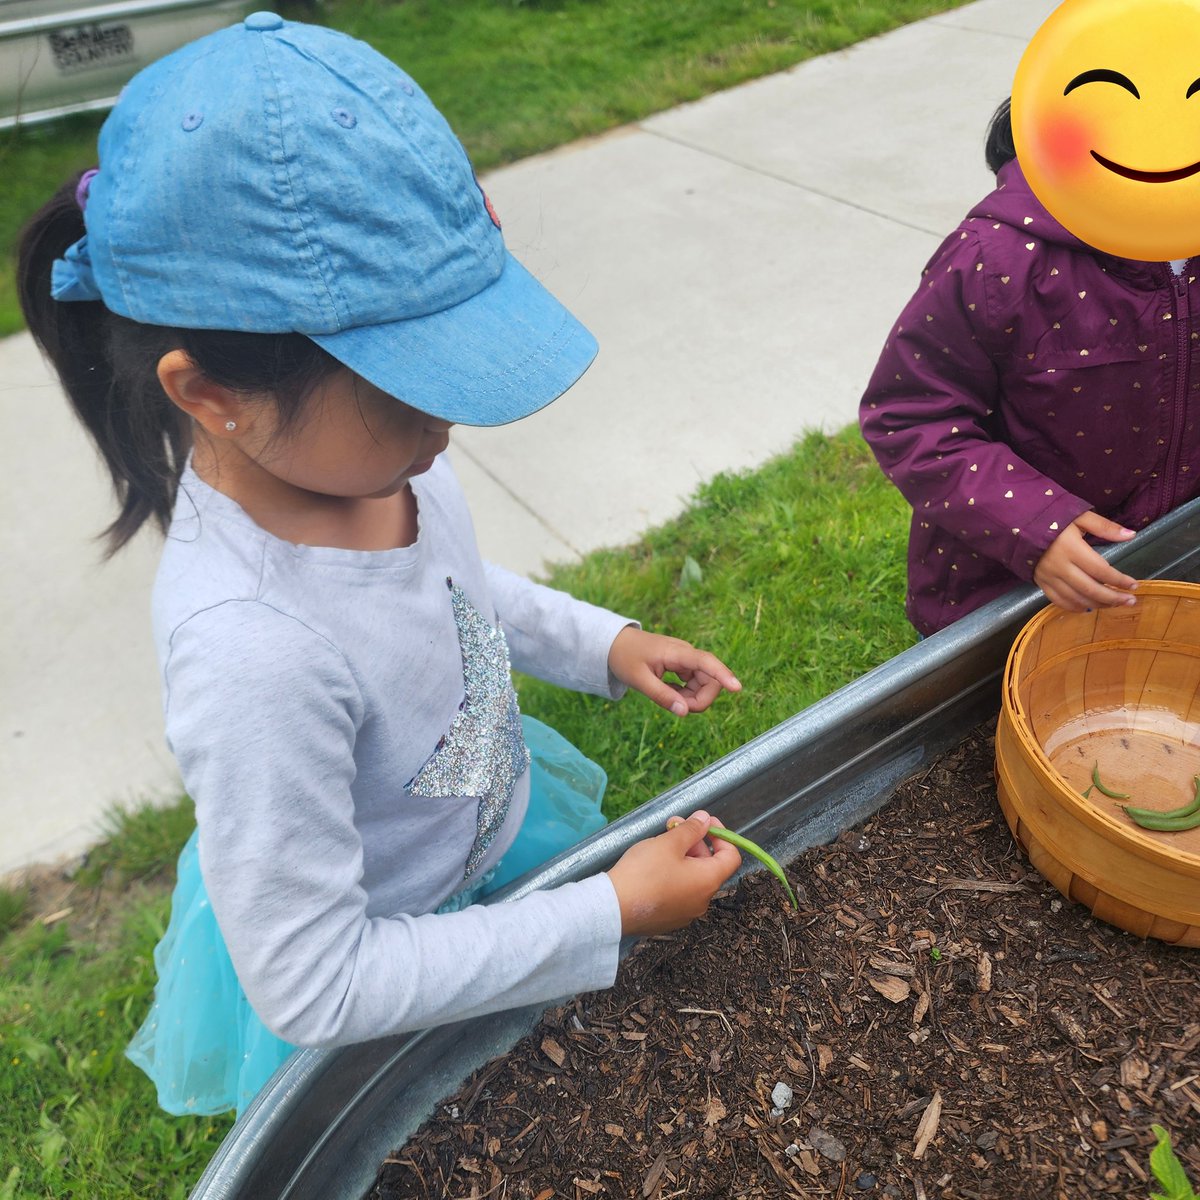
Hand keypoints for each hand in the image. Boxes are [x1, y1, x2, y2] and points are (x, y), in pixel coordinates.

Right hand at [606, 810, 740, 935]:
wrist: (613, 908)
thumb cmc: (644, 872)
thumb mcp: (669, 843)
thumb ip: (691, 829)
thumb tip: (705, 819)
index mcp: (708, 881)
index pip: (731, 856)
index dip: (721, 835)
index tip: (704, 822)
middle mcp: (702, 900)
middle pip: (709, 865)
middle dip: (695, 841)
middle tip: (673, 824)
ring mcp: (685, 913)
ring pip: (692, 878)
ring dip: (682, 856)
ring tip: (660, 842)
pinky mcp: (668, 919)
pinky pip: (678, 892)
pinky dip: (673, 874)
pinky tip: (652, 865)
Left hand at [608, 626, 740, 716]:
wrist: (615, 643)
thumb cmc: (624, 658)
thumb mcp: (638, 680)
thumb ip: (661, 696)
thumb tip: (684, 712)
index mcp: (676, 652)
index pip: (706, 662)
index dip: (723, 675)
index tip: (737, 688)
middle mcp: (686, 654)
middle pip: (710, 680)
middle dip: (700, 700)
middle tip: (675, 707)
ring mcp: (686, 660)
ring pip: (703, 684)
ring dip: (691, 698)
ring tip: (665, 695)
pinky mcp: (683, 666)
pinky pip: (694, 684)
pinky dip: (685, 694)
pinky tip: (668, 691)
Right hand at [1033, 512, 1137, 612]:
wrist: (1017, 524)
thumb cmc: (1051, 518)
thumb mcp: (1079, 516)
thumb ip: (1104, 527)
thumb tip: (1131, 535)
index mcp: (1071, 549)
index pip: (1100, 570)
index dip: (1119, 580)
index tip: (1134, 585)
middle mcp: (1060, 567)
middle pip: (1090, 589)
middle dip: (1112, 597)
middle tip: (1130, 601)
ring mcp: (1048, 577)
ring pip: (1076, 598)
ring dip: (1097, 604)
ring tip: (1114, 604)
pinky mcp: (1040, 583)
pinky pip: (1058, 600)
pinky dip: (1075, 607)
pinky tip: (1089, 607)